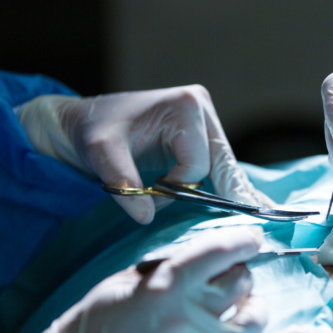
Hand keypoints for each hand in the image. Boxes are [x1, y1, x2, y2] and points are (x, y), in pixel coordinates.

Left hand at [17, 85, 274, 223]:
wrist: (83, 120)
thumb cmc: (93, 130)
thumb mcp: (101, 154)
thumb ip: (123, 184)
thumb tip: (146, 217)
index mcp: (185, 106)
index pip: (199, 162)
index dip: (179, 187)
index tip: (152, 193)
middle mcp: (202, 107)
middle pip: (223, 162)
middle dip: (224, 192)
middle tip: (248, 225)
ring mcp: (205, 119)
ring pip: (225, 165)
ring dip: (221, 189)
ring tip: (249, 213)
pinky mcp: (202, 132)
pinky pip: (219, 163)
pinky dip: (226, 183)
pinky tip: (248, 201)